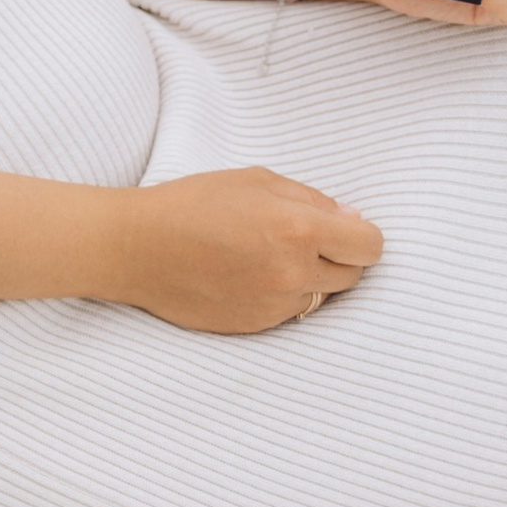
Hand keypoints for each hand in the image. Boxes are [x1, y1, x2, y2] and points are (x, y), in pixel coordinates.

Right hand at [109, 168, 382, 332]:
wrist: (136, 248)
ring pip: (321, 297)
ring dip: (308, 279)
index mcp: (298, 228)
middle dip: (337, 257)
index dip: (361, 235)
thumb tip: (350, 218)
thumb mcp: (256, 180)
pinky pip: (290, 313)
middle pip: (353, 276)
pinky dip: (280, 296)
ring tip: (268, 257)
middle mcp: (292, 272)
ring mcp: (274, 304)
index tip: (345, 230)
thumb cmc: (192, 204)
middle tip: (301, 240)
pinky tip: (248, 276)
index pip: (370, 246)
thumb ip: (311, 199)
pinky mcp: (255, 326)